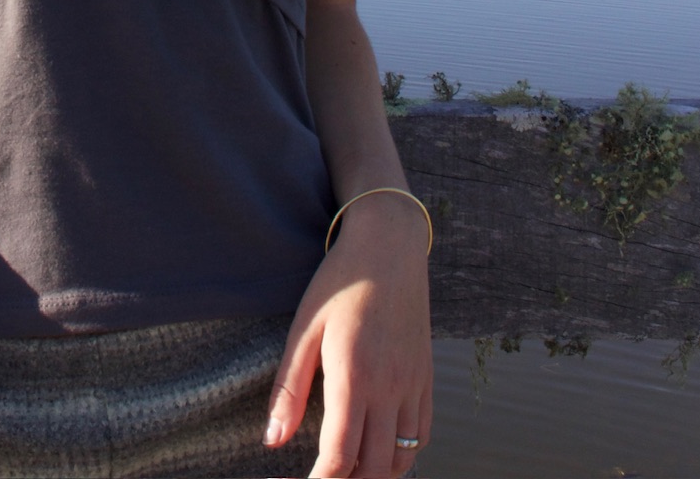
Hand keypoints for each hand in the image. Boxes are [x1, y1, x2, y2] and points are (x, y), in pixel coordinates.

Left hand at [265, 193, 433, 477]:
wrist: (390, 244)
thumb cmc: (340, 281)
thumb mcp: (303, 328)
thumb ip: (288, 389)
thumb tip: (272, 440)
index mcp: (355, 376)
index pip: (340, 457)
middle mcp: (391, 387)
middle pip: (374, 469)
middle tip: (319, 476)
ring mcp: (414, 384)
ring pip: (403, 459)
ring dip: (375, 474)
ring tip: (347, 468)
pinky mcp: (427, 377)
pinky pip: (421, 435)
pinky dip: (402, 454)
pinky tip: (378, 447)